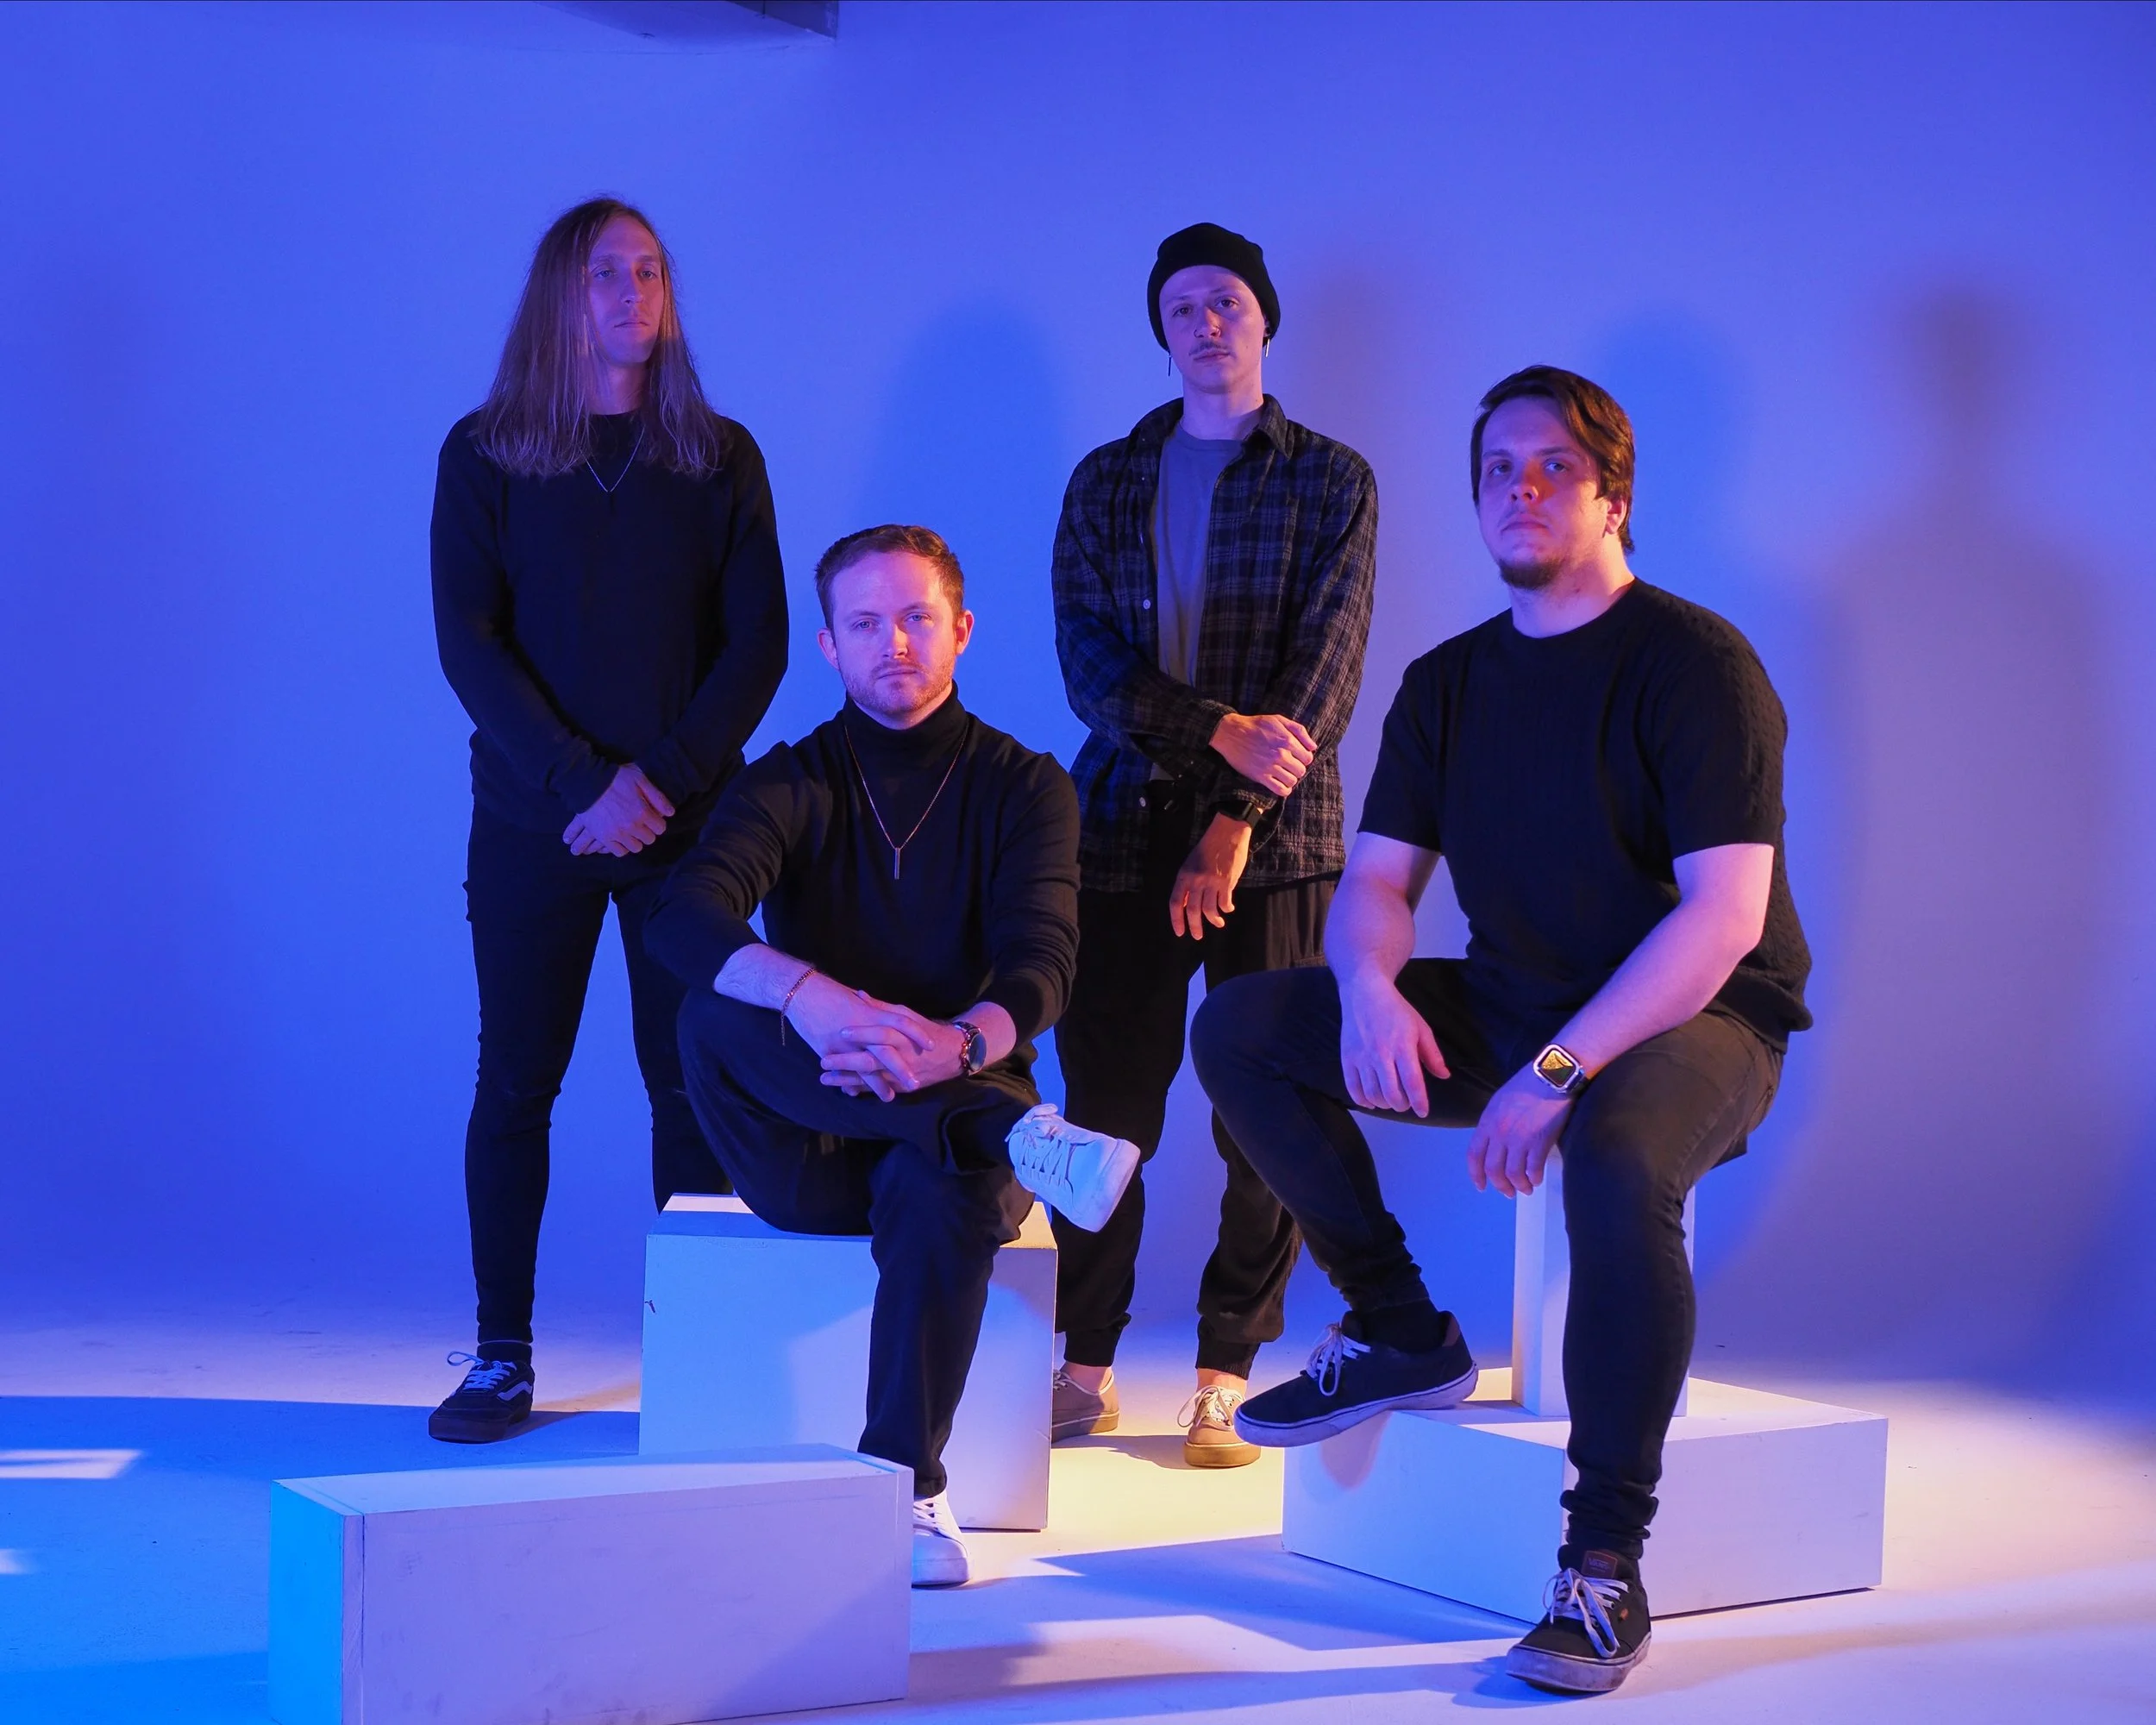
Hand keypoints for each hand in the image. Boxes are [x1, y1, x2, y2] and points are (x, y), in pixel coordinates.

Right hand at [564, 765, 673, 856]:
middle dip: (647, 831)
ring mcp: (617, 834)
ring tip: (630, 831)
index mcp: (642, 812)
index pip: (660, 828)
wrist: (588, 782)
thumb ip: (657, 797)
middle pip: (649, 839)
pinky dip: (621, 847)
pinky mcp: (604, 837)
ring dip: (635, 840)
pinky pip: (619, 851)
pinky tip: (620, 838)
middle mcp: (632, 826)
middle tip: (640, 824)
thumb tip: (671, 813)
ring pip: (635, 847)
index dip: (657, 823)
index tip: (651, 818)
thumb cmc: (616, 778)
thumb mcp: (640, 780)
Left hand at [819, 1005, 966, 1097]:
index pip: (882, 1034)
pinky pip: (877, 1090)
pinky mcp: (900, 1087)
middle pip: (872, 1061)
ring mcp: (900, 1075)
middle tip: (824, 1060)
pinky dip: (860, 1090)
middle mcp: (902, 1058)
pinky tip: (843, 1089)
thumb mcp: (907, 1015)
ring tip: (825, 1079)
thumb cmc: (926, 1031)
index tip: (841, 1032)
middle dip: (847, 1062)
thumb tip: (859, 994)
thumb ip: (881, 1008)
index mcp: (903, 1036)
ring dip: (847, 1080)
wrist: (952, 1055)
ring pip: (871, 1080)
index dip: (863, 1033)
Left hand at [1170, 814, 1251, 939]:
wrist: (1227, 833)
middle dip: (1195, 927)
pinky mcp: (1227, 881)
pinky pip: (1224, 903)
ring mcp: (1211, 881)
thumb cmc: (1209, 848)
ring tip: (1218, 923)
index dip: (1176, 920)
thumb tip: (1187, 905)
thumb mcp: (1191, 863)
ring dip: (1213, 920)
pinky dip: (1227, 909)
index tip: (1180, 932)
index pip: (1176, 902)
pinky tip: (1229, 909)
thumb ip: (1188, 883)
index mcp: (1184, 875)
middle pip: (1193, 910)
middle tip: (1198, 936)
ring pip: (1209, 910)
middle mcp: (1196, 880)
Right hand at [1210, 712, 1315, 796]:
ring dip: (1290, 778)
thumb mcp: (1279, 720)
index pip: (1308, 757)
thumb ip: (1299, 731)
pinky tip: (1280, 783)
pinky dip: (1284, 789)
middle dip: (1297, 768)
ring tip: (1284, 773)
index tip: (1297, 757)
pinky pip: (1280, 790)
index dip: (1304, 758)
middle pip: (1301, 770)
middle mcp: (1281, 754)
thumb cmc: (1256, 725)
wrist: (1231, 733)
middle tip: (1289, 765)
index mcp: (1288, 740)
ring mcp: (1271, 766)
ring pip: (1292, 781)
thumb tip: (1313, 747)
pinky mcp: (1261, 776)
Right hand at [1339, 971, 1449, 1116]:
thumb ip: (1432, 1054)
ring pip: (1372, 1094)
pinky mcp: (1347, 1058)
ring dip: (1384, 1103)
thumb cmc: (1396, 1010)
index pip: (1413, 1083)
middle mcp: (1381, 1055)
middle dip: (1401, 1105)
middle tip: (1406, 1103)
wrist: (1364, 992)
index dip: (1419, 1102)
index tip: (1423, 1111)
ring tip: (1390, 1100)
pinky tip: (1371, 1101)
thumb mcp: (1420, 1028)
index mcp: (1403, 1046)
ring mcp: (1361, 1057)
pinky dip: (1363, 1100)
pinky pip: (1353, 1088)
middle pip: (1392, 1093)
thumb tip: (1444, 1076)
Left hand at [1466, 1068, 1572, 1196]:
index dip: (1476, 1174)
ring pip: (1513, 1173)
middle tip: (1508, 1192)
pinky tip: (1537, 1179)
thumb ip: (1494, 1123)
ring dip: (1519, 1186)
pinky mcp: (1540, 1141)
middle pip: (1493, 1170)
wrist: (1551, 1075)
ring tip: (1526, 1188)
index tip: (1481, 1186)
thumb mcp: (1500, 1101)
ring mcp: (1519, 1138)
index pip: (1474, 1155)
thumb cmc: (1527, 1084)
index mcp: (1487, 1122)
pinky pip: (1533, 1169)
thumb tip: (1494, 1144)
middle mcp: (1500, 1133)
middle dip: (1500, 1186)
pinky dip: (1534, 1178)